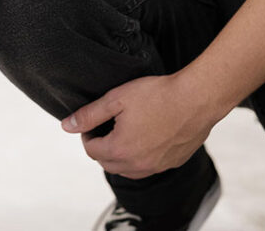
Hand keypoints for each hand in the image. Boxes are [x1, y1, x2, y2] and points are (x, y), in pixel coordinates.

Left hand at [60, 74, 221, 178]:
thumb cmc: (158, 95)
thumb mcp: (115, 99)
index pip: (90, 150)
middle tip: (104, 126)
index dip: (86, 134)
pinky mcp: (172, 163)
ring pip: (127, 170)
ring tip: (122, 132)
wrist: (196, 98)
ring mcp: (157, 166)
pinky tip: (143, 138)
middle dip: (100, 147)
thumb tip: (67, 126)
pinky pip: (147, 168)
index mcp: (120, 149)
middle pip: (106, 163)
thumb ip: (89, 114)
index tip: (92, 121)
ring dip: (118, 156)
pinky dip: (138, 158)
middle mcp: (138, 164)